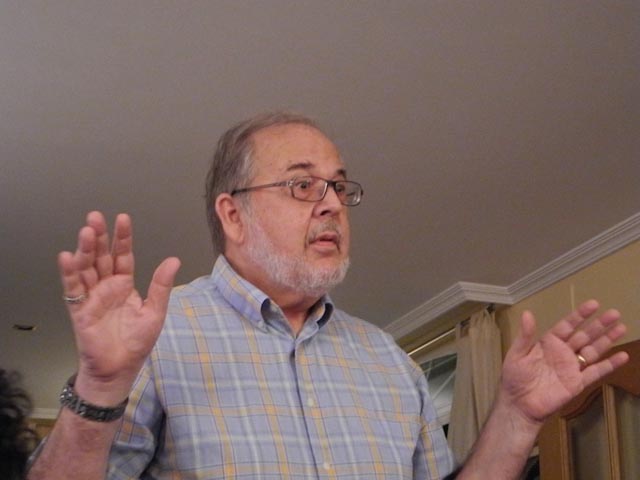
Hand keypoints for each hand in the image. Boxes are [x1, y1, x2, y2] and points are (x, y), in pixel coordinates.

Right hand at [58, 211, 179, 404]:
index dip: (122, 238)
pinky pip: (73, 289)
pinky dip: (69, 273)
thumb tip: (174, 260)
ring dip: (84, 250)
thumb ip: (160, 285)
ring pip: (86, 268)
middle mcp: (106, 286)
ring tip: (86, 231)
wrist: (119, 369)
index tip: (123, 219)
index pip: (123, 256)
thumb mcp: (154, 312)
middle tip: (96, 217)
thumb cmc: (136, 343)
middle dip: (99, 237)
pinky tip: (67, 257)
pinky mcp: (79, 309)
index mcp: (125, 284)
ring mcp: (91, 296)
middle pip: (101, 257)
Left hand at [500, 300, 627, 424]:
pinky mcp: (578, 383)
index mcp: (549, 343)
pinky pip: (596, 372)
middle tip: (614, 313)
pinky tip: (623, 356)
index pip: (568, 325)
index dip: (580, 315)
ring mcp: (572, 367)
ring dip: (607, 340)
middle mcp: (563, 352)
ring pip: (593, 350)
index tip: (594, 304)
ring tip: (622, 327)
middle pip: (585, 336)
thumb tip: (528, 313)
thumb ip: (525, 335)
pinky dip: (609, 365)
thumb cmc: (515, 378)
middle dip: (599, 325)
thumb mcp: (517, 354)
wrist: (519, 405)